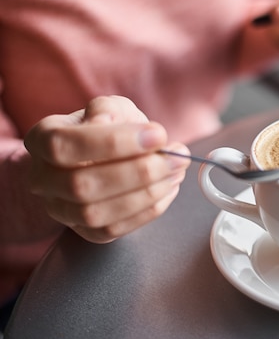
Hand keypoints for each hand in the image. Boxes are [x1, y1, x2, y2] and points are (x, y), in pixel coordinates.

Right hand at [24, 96, 190, 243]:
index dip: (113, 143)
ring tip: (176, 172)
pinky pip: (113, 230)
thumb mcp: (110, 107)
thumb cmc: (107, 128)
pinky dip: (148, 211)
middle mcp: (42, 179)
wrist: (101, 156)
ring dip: (146, 194)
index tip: (158, 135)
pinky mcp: (86, 231)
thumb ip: (109, 110)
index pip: (65, 145)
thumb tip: (112, 123)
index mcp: (43, 139)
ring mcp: (61, 209)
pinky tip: (168, 189)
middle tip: (177, 157)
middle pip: (81, 185)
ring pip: (96, 213)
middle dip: (138, 172)